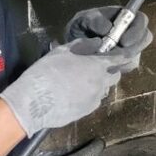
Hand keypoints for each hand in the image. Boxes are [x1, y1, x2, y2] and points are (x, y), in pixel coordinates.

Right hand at [0, 37, 124, 137]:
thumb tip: (97, 43)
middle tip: (95, 67)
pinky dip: (89, 96)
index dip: (121, 56)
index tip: (119, 54)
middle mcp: (100, 84)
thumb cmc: (46, 72)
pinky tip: (74, 94)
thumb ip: (83, 45)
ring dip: (98, 85)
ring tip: (81, 82)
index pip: (118, 59)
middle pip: (115, 76)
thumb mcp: (62, 51)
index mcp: (96, 66)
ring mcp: (94, 100)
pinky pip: (93, 101)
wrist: (34, 103)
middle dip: (110, 71)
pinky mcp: (86, 112)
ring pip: (103, 90)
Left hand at [65, 8, 151, 71]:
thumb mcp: (83, 20)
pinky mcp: (123, 64)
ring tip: (102, 60)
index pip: (141, 20)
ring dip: (120, 61)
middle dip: (132, 49)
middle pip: (145, 40)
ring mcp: (129, 50)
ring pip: (134, 58)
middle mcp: (131, 33)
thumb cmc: (80, 28)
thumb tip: (107, 28)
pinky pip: (124, 69)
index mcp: (125, 17)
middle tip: (115, 55)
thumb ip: (94, 21)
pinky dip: (114, 69)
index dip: (137, 31)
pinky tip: (102, 67)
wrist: (73, 48)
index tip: (123, 42)